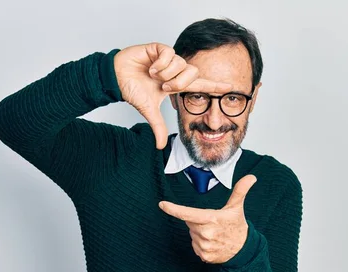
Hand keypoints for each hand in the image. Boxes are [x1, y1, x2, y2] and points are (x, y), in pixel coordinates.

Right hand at [114, 43, 231, 148]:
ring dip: (166, 74)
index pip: (200, 84)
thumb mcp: (149, 110)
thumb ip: (158, 126)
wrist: (116, 78)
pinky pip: (170, 54)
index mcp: (176, 83)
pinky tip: (150, 66)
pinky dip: (160, 63)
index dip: (215, 85)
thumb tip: (160, 146)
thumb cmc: (132, 89)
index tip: (231, 87)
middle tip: (163, 87)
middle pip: (192, 73)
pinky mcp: (159, 48)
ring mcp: (168, 58)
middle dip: (178, 83)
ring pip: (181, 64)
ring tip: (153, 75)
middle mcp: (175, 70)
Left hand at [158, 175, 256, 263]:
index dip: (174, 209)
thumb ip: (240, 191)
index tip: (162, 204)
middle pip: (189, 222)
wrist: (244, 250)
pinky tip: (212, 242)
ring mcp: (205, 246)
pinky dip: (201, 243)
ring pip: (192, 234)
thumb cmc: (237, 226)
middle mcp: (206, 233)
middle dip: (197, 221)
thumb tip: (251, 177)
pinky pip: (195, 246)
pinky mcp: (204, 255)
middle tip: (212, 222)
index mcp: (211, 219)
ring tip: (214, 233)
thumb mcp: (237, 207)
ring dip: (199, 232)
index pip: (188, 213)